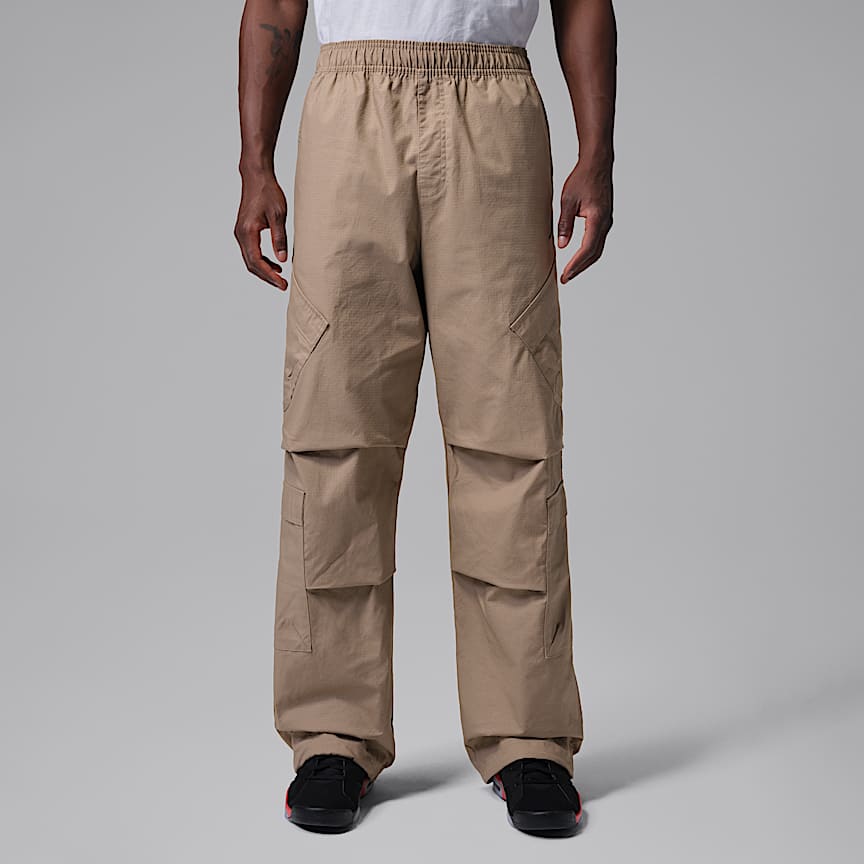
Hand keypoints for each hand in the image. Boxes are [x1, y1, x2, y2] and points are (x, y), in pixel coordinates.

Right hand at [234, 170, 288, 289]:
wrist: (256, 177)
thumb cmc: (268, 192)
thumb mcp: (278, 215)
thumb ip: (280, 238)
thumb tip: (282, 260)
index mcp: (247, 232)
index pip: (257, 262)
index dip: (270, 276)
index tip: (282, 284)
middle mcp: (240, 235)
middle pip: (251, 265)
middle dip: (267, 277)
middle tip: (283, 286)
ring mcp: (240, 233)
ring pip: (251, 260)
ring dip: (265, 270)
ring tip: (281, 277)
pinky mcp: (244, 231)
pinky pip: (251, 252)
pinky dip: (262, 261)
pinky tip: (276, 263)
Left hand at [557, 159, 612, 283]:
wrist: (597, 162)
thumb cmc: (582, 178)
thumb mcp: (567, 200)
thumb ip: (565, 224)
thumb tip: (562, 245)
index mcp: (597, 219)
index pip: (587, 250)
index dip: (575, 265)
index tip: (565, 276)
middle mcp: (605, 223)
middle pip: (594, 254)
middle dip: (579, 268)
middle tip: (565, 278)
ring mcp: (607, 221)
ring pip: (597, 249)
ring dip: (584, 262)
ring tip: (570, 271)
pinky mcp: (604, 219)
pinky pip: (597, 241)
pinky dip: (588, 252)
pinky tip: (578, 256)